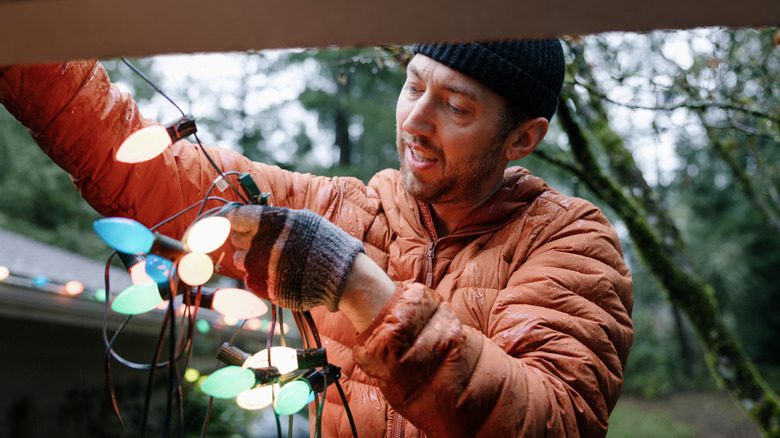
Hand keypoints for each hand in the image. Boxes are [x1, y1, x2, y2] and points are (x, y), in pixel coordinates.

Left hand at [229, 205, 363, 310]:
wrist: (341, 276)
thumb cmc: (325, 244)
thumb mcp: (304, 219)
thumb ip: (277, 217)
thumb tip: (255, 215)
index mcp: (272, 222)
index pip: (237, 216)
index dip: (236, 219)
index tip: (240, 222)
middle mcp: (262, 243)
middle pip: (236, 238)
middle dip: (246, 238)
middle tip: (261, 242)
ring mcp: (261, 267)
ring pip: (240, 260)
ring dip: (251, 258)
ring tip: (271, 260)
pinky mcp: (263, 287)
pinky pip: (249, 279)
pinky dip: (259, 276)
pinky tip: (277, 273)